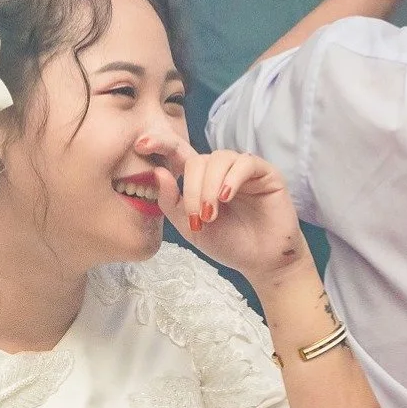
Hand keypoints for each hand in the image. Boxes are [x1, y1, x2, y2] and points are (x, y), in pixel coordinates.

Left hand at [136, 133, 306, 287]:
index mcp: (200, 179)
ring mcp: (242, 169)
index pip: (178, 153)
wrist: (262, 262)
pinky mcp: (265, 172)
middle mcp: (220, 170)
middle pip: (196, 160)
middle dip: (191, 189)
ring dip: (209, 187)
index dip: (161, 145)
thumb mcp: (189, 228)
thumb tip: (157, 172)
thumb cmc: (228, 243)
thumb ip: (171, 202)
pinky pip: (244, 162)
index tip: (141, 145)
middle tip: (196, 217)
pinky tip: (226, 197)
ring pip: (218, 159)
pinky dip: (232, 178)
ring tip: (211, 214)